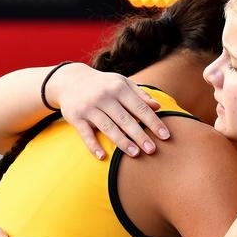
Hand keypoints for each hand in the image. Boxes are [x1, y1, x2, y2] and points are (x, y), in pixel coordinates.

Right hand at [48, 63, 170, 158]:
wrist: (70, 80)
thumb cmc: (104, 84)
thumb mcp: (122, 83)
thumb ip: (140, 95)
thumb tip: (158, 107)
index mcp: (119, 88)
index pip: (140, 107)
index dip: (154, 122)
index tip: (166, 136)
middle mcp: (104, 97)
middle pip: (125, 119)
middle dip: (140, 135)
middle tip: (152, 150)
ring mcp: (89, 108)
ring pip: (108, 127)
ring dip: (122, 142)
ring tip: (135, 154)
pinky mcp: (76, 118)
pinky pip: (85, 134)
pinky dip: (93, 146)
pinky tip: (102, 157)